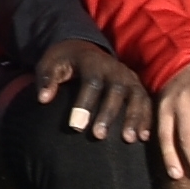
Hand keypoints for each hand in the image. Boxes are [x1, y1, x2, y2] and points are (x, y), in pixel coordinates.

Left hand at [26, 37, 154, 143]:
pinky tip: (143, 137)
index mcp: (93, 62)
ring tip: (128, 139)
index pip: (91, 82)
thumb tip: (43, 99)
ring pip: (136, 96)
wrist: (83, 49)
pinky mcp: (137, 87)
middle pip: (116, 90)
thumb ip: (47, 79)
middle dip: (108, 114)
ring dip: (134, 118)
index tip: (75, 126)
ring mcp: (129, 77)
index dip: (84, 104)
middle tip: (99, 136)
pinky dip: (147, 119)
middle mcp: (115, 69)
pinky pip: (147, 102)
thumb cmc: (64, 61)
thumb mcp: (50, 63)